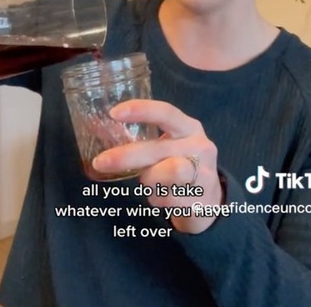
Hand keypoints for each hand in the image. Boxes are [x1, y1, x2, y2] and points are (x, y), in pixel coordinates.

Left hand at [92, 100, 222, 233]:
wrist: (209, 200)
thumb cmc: (182, 165)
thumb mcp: (171, 146)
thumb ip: (146, 140)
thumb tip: (102, 131)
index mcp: (190, 128)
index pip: (166, 113)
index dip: (140, 110)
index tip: (114, 113)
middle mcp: (200, 146)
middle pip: (158, 149)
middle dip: (126, 156)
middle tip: (100, 162)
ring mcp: (204, 173)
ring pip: (164, 173)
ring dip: (148, 180)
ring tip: (148, 184)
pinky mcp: (200, 199)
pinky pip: (166, 198)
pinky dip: (156, 199)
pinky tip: (161, 197)